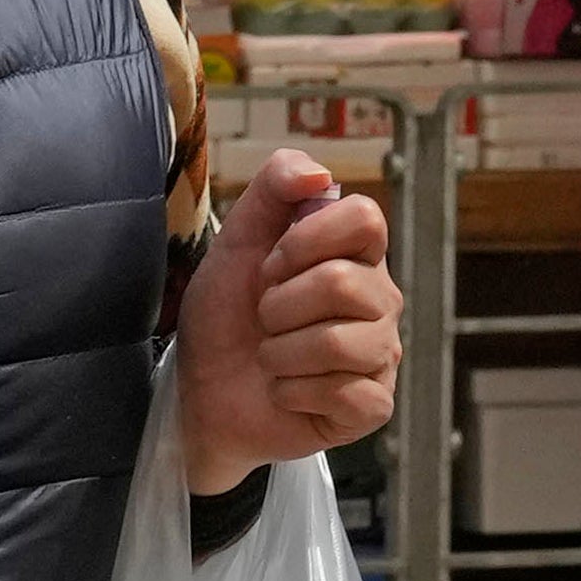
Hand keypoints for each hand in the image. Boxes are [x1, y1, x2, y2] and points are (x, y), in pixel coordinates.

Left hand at [179, 151, 400, 497]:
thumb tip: (322, 174)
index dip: (306, 241)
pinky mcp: (372, 405)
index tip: (270, 266)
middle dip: (278, 306)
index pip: (365, 219)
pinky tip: (286, 393)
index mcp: (355, 255)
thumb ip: (273, 188)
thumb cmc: (226, 316)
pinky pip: (346, 394)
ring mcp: (380, 354)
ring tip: (271, 358)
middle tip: (264, 320)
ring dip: (280, 353)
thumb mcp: (235, 242)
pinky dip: (295, 393)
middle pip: (342, 283)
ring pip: (339, 343)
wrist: (200, 390)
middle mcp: (379, 301)